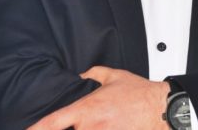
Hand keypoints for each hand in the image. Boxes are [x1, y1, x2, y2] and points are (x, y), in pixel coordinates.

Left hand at [27, 66, 169, 129]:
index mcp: (87, 109)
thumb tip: (80, 76)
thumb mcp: (114, 76)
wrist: (162, 109)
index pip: (52, 123)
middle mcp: (91, 127)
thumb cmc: (140, 94)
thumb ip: (92, 74)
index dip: (35, 129)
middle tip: (53, 129)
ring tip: (84, 127)